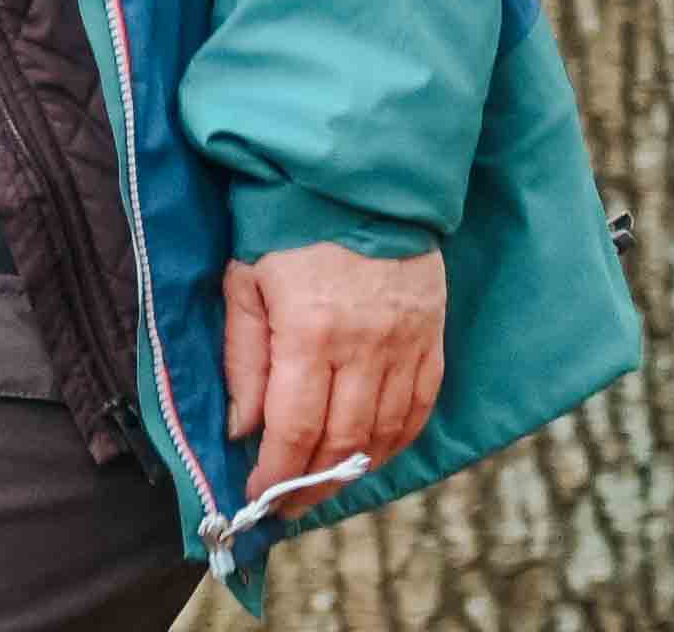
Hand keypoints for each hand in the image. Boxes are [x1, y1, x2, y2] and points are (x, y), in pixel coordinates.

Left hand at [222, 243, 444, 505]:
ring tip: (324, 482)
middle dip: (311, 482)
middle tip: (288, 500)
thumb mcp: (245, 278)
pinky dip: (398, 438)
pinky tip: (374, 452)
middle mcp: (363, 345)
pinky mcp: (431, 332)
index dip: (276, 473)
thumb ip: (244, 358)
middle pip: (341, 441)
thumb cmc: (287, 220)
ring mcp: (404, 341)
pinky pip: (421, 405)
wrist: (355, 172)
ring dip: (353, 467)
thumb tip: (242, 429)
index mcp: (309, 330)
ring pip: (384, 431)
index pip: (294, 428)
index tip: (258, 495)